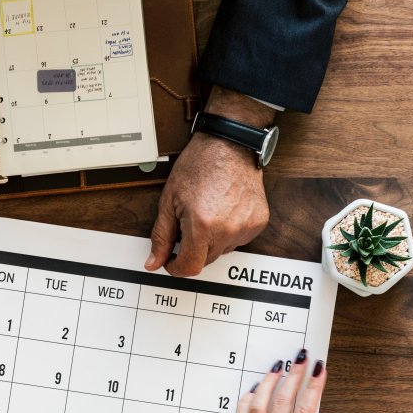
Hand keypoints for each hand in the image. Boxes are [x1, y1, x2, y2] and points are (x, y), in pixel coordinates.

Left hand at [146, 87, 275, 276]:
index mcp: (202, 225)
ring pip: (222, 251)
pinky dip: (228, 232)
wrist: (229, 144)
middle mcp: (227, 229)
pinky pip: (239, 240)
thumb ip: (161, 236)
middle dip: (192, 249)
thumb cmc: (200, 165)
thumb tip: (154, 262)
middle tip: (187, 225)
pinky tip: (223, 212)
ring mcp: (246, 227)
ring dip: (211, 241)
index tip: (171, 260)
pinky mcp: (258, 222)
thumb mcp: (169, 201)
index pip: (190, 267)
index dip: (176, 267)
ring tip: (207, 213)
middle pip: (205, 261)